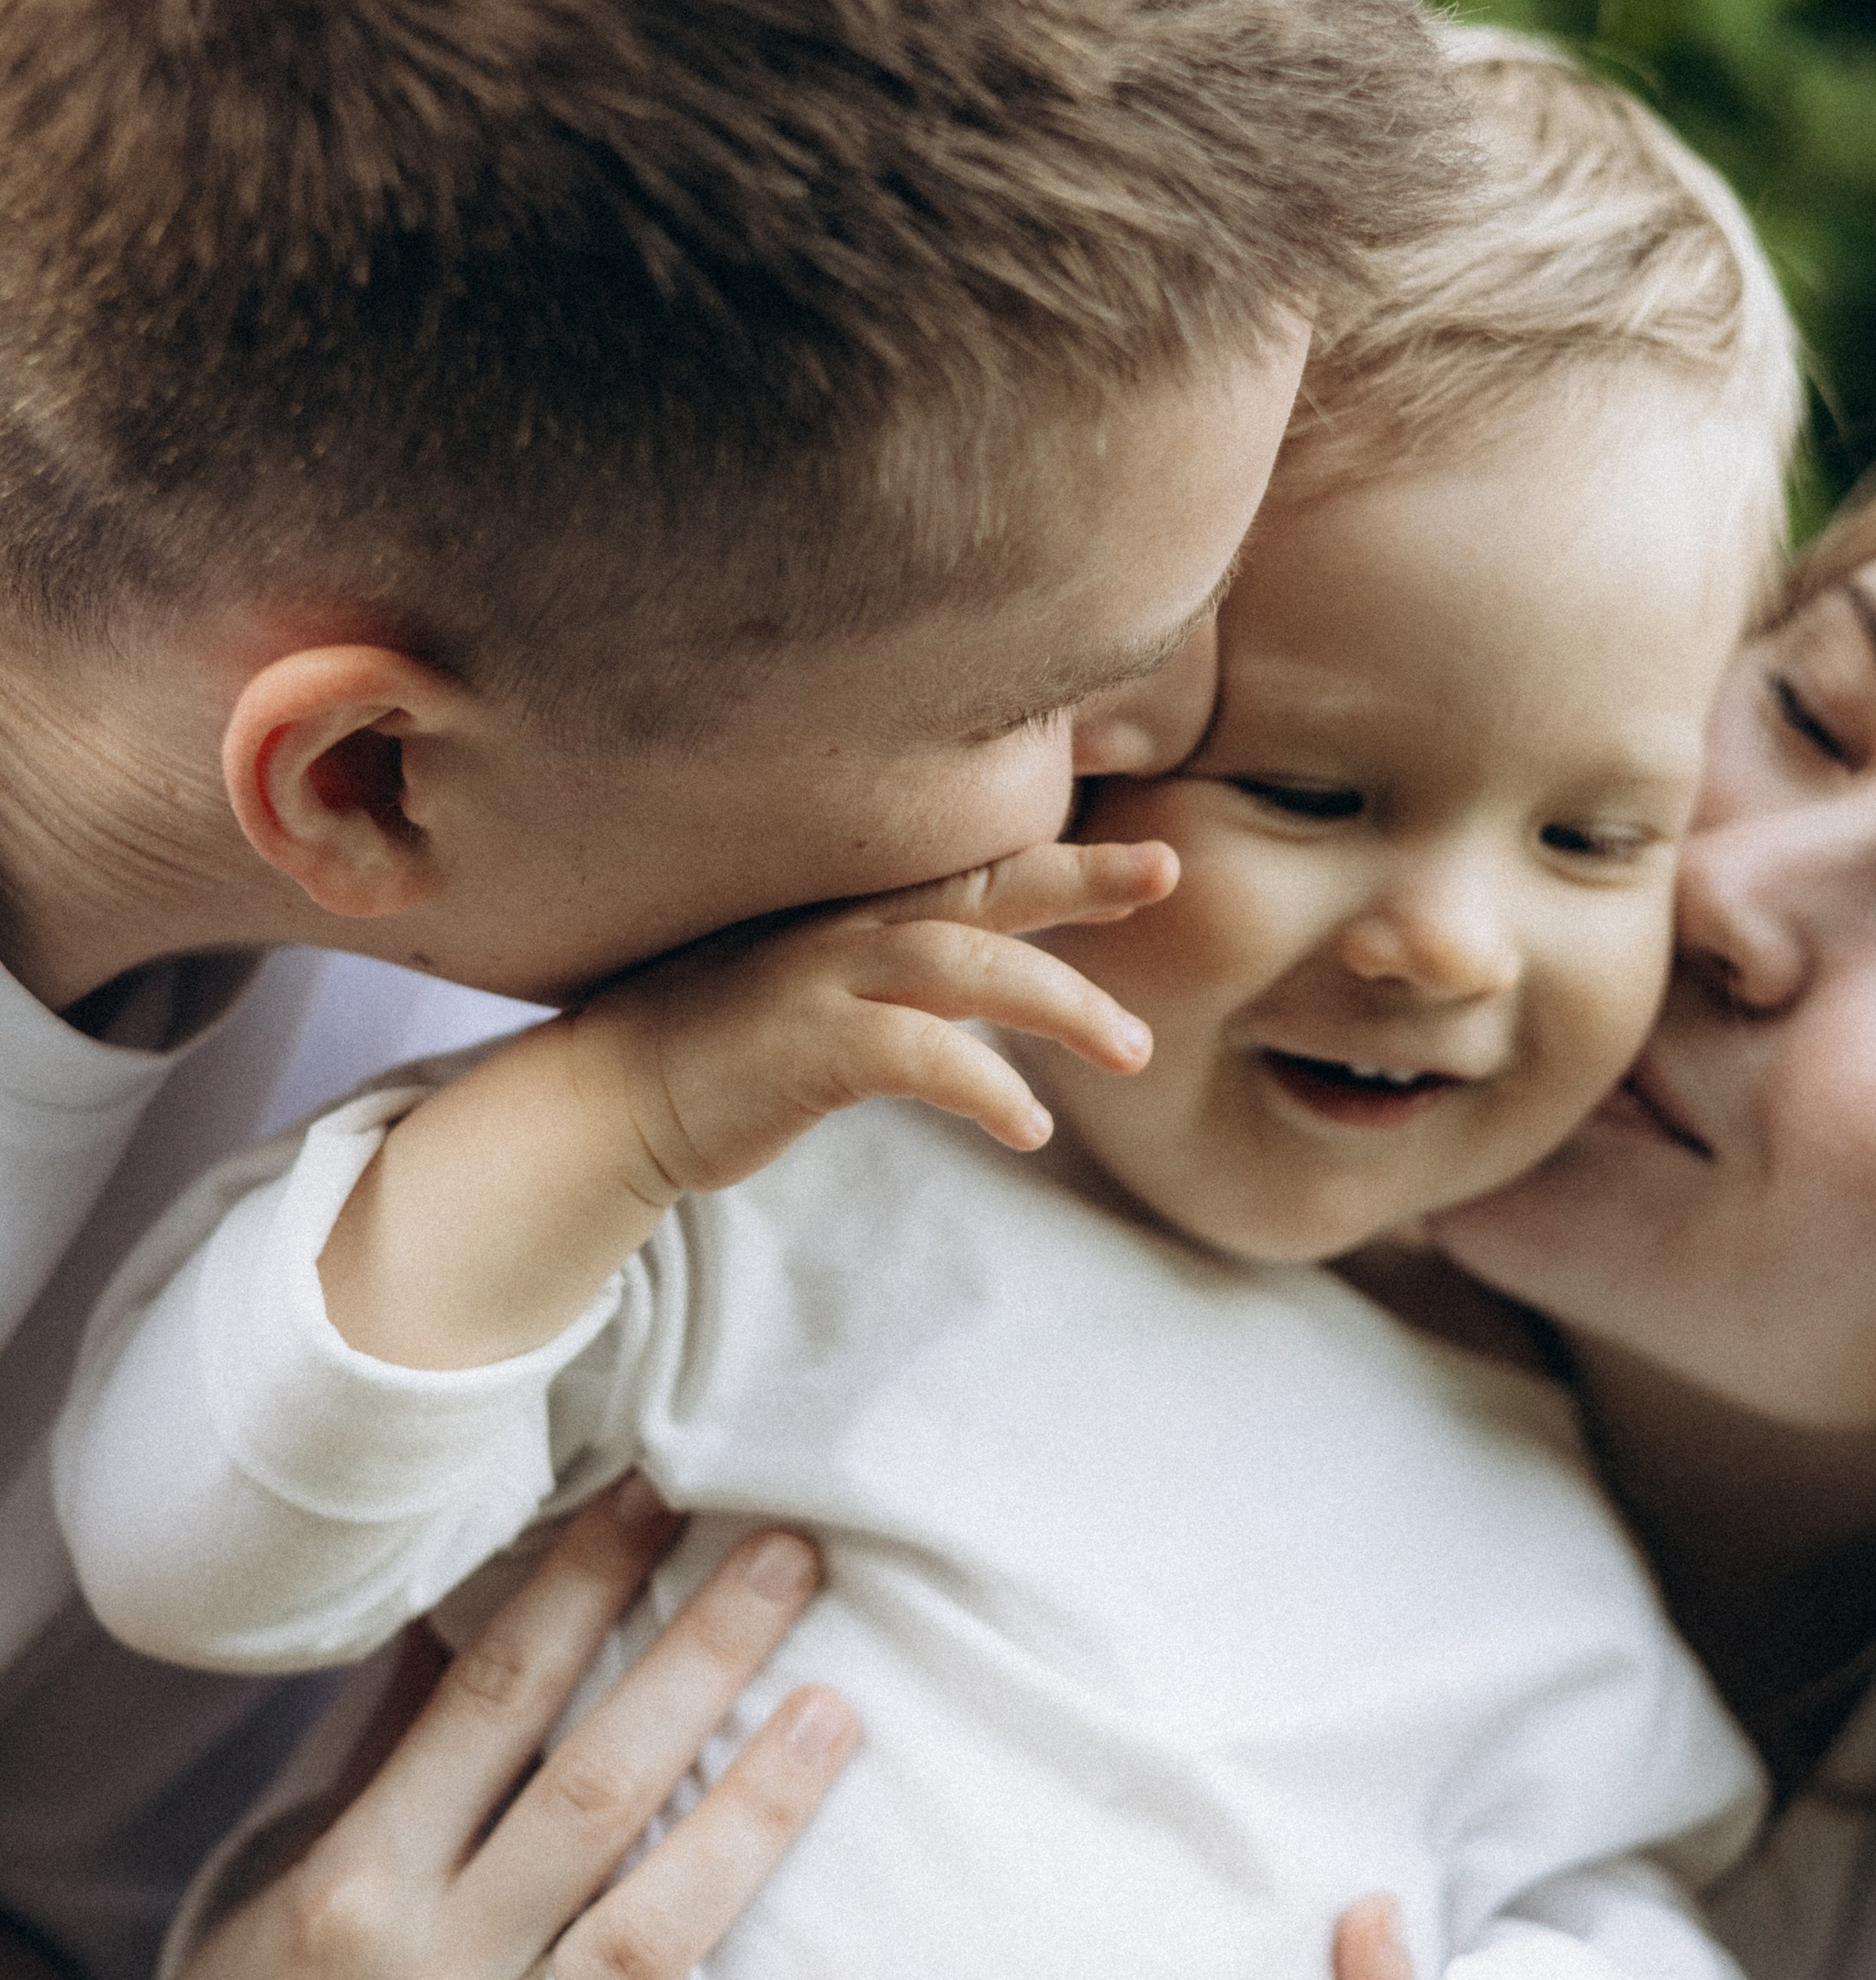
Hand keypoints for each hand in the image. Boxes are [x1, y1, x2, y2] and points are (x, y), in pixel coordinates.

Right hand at [20, 1477, 859, 1979]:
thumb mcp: (292, 1883)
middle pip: (593, 1798)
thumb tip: (486, 1610)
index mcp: (356, 1887)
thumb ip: (400, 1760)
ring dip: (753, 1827)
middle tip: (791, 1558)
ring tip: (834, 1716)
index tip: (659, 1493)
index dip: (581, 1585)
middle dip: (700, 1663)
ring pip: (646, 1951)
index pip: (492, 1703)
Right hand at [323, 834, 1177, 1364]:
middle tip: (1167, 869)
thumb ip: (897, 976)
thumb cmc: (716, 1052)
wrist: (604, 1103)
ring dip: (1061, 1001)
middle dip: (1081, 875)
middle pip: (983, 886)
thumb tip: (988, 986)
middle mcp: (842, 927)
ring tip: (1132, 1049)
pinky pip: (918, 1056)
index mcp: (851, 911)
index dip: (1062, 854)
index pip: (972, 868)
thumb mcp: (814, 992)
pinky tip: (1031, 1125)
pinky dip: (985, 1084)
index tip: (1149, 855)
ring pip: (967, 964)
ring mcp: (821, 980)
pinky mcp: (804, 1047)